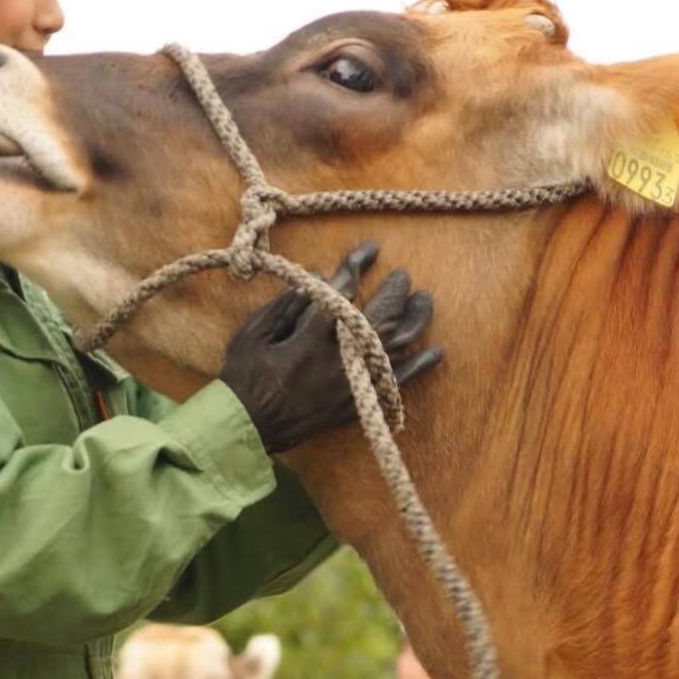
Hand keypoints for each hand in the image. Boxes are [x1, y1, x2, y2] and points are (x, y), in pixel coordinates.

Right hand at [218, 242, 440, 453]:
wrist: (247, 428)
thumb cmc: (243, 377)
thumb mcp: (253, 334)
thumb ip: (285, 305)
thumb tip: (316, 276)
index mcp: (308, 342)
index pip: (342, 296)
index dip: (357, 269)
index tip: (369, 251)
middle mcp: (336, 364)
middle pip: (379, 321)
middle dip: (394, 294)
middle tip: (403, 276)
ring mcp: (350, 387)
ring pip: (395, 351)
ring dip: (414, 323)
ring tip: (424, 301)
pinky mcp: (356, 406)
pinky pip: (396, 386)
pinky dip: (418, 368)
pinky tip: (435, 352)